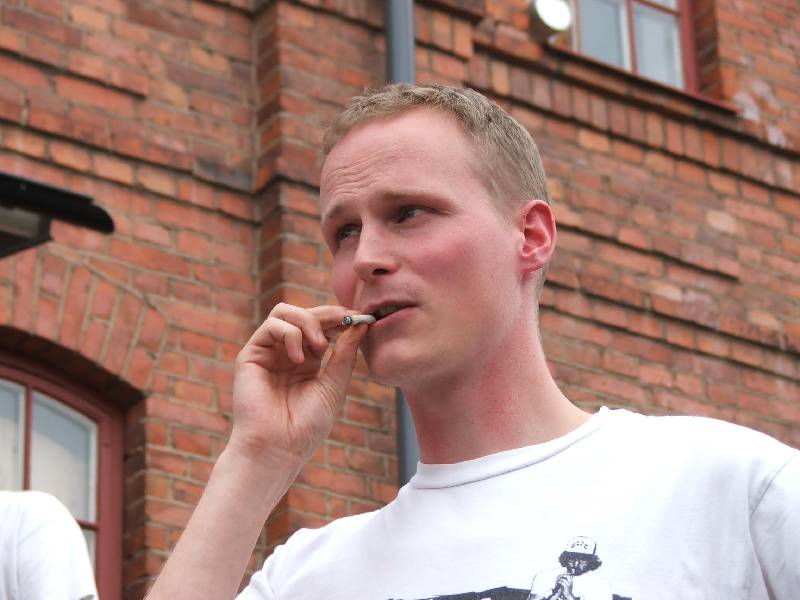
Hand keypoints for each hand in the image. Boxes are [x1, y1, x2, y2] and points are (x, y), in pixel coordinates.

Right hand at [229, 303, 367, 468]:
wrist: (278, 448)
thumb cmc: (307, 425)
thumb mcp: (334, 385)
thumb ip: (345, 354)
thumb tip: (361, 325)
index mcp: (309, 360)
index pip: (324, 326)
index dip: (341, 318)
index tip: (362, 317)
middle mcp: (287, 353)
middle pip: (306, 313)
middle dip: (328, 313)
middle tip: (347, 319)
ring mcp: (268, 352)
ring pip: (286, 312)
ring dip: (309, 321)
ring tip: (321, 346)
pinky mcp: (251, 355)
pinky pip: (271, 326)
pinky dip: (290, 334)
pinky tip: (299, 359)